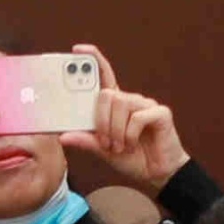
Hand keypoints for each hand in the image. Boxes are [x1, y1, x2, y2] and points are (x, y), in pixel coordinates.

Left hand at [76, 47, 187, 193]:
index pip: (104, 76)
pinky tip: (133, 144)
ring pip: (120, 104)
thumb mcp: (103, 151)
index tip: (78, 50)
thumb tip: (63, 136)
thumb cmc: (133, 158)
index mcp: (116, 106)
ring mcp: (147, 105)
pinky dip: (130, 135)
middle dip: (101, 121)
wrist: (157, 174)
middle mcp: (131, 101)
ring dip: (115, 131)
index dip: (93, 60)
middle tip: (106, 142)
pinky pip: (137, 117)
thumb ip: (87, 141)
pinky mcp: (161, 113)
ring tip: (120, 146)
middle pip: (107, 94)